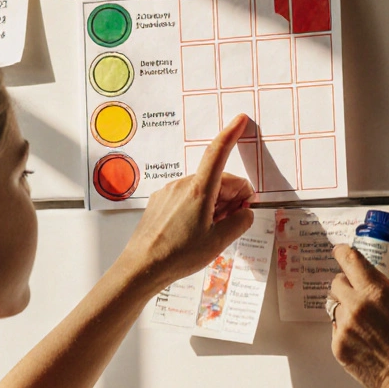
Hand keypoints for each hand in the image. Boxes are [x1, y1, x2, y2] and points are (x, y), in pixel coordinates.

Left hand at [121, 115, 255, 290]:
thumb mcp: (218, 242)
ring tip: (213, 231)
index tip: (240, 120)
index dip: (231, 135)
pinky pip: (187, 197)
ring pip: (203, 189)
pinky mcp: (160, 202)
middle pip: (217, 178)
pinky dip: (199, 207)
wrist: (142, 267)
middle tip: (236, 220)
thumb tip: (246, 212)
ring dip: (215, 203)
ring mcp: (169, 193)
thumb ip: (239, 222)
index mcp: (199, 190)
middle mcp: (182, 186)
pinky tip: (197, 230)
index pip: (218, 154)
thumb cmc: (178, 255)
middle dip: (232, 195)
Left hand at [329, 244, 388, 387]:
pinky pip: (335, 329)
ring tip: (365, 320)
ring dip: (345, 307)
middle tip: (359, 291)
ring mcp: (345, 327)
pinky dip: (345, 329)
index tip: (341, 252)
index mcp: (377, 292)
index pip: (350, 260)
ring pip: (334, 307)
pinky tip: (364, 338)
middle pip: (337, 283)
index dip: (343, 253)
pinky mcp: (338, 347)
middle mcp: (357, 306)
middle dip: (347, 283)